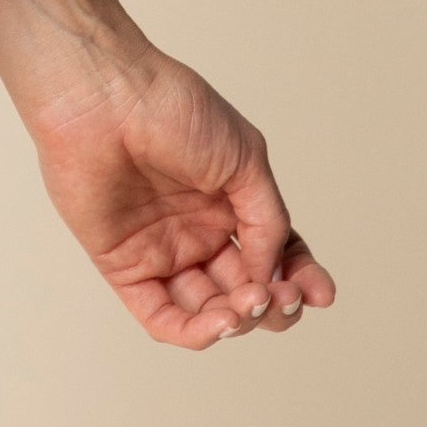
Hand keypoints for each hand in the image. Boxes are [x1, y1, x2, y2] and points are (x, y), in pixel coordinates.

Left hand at [0, 0, 336, 353]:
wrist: (104, 94)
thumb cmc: (170, 107)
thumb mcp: (243, 156)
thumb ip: (268, 220)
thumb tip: (273, 275)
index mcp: (225, 202)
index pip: (271, 255)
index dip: (298, 278)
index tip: (322, 293)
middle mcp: (195, 231)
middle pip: (244, 291)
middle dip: (272, 305)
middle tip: (282, 297)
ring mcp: (160, 251)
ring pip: (208, 312)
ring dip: (238, 321)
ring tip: (251, 303)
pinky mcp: (123, 266)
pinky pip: (161, 317)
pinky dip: (194, 332)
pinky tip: (221, 322)